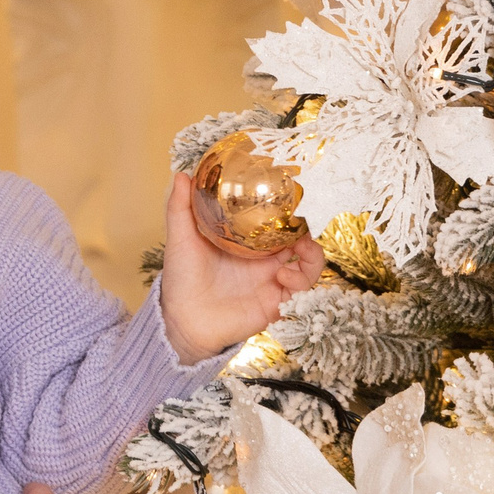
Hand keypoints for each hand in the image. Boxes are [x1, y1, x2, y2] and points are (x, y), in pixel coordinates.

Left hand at [156, 172, 325, 362]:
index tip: (291, 193)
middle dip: (308, 227)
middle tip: (304, 217)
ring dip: (312, 253)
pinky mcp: (277, 302)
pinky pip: (301, 289)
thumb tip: (182, 174)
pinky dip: (300, 278)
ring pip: (309, 263)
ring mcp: (272, 280)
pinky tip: (281, 275)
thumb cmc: (181, 278)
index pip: (276, 220)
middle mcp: (264, 259)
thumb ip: (181, 207)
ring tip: (301, 247)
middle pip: (300, 239)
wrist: (183, 319)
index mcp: (247, 242)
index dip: (288, 208)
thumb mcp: (181, 237)